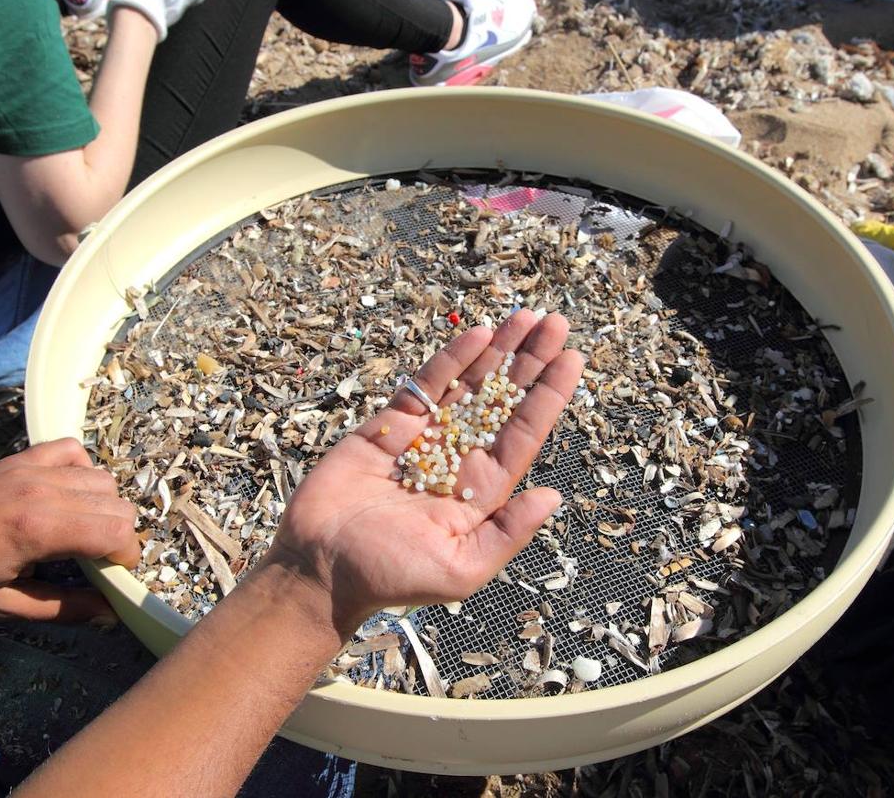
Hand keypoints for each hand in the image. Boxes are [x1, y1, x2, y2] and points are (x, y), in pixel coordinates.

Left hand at [0, 438, 139, 622]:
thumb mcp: (1, 607)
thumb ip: (61, 608)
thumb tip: (110, 613)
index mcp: (37, 529)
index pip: (115, 532)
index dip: (126, 557)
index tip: (112, 575)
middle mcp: (41, 490)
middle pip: (117, 504)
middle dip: (118, 536)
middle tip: (95, 560)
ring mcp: (31, 468)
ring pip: (102, 478)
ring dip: (103, 506)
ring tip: (81, 530)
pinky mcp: (20, 458)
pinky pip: (73, 451)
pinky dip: (82, 471)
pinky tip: (67, 496)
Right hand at [264, 310, 583, 634]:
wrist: (321, 568)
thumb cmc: (390, 577)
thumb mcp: (461, 567)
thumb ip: (508, 532)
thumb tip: (553, 496)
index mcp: (482, 491)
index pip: (524, 434)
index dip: (548, 397)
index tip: (573, 360)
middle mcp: (459, 458)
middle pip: (504, 399)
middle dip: (530, 361)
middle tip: (556, 323)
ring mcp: (425, 438)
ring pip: (470, 384)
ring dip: (498, 351)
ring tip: (526, 317)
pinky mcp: (388, 426)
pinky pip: (426, 386)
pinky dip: (451, 360)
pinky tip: (478, 335)